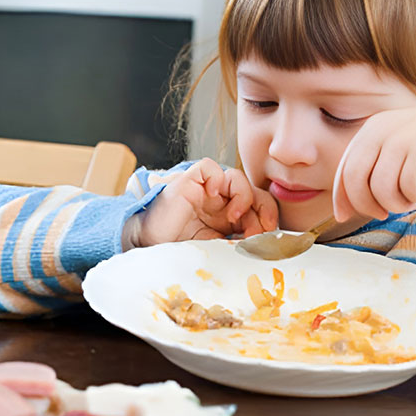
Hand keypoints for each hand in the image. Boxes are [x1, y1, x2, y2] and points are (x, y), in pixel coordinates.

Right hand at [124, 158, 278, 248]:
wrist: (147, 243)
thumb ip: (237, 244)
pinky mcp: (189, 181)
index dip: (268, 217)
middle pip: (253, 191)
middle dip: (262, 210)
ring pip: (236, 177)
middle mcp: (220, 199)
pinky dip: (215, 178)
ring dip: (243, 196)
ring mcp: (205, 189)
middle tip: (257, 231)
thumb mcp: (215, 248)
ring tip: (233, 218)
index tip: (268, 236)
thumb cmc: (177, 246)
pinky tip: (212, 195)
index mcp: (229, 215)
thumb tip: (264, 246)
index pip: (259, 206)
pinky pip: (209, 167)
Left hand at [332, 101, 415, 221]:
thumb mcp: (396, 152)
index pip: (345, 170)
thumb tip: (341, 212)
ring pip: (383, 190)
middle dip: (369, 205)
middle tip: (389, 209)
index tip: (346, 216)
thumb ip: (369, 174)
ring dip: (399, 203)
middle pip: (356, 181)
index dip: (343, 197)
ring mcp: (404, 139)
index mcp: (372, 130)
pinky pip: (410, 190)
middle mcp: (382, 131)